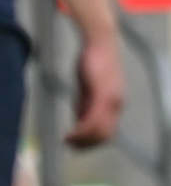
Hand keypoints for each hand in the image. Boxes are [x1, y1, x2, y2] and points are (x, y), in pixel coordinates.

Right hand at [67, 30, 124, 147]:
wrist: (99, 39)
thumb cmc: (92, 59)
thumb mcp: (88, 86)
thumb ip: (86, 104)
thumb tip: (80, 120)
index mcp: (115, 103)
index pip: (107, 131)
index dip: (91, 141)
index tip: (76, 143)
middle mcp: (117, 105)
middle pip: (105, 136)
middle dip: (86, 145)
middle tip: (70, 146)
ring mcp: (112, 100)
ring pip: (100, 131)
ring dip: (83, 140)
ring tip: (68, 141)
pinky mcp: (103, 94)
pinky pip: (93, 119)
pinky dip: (81, 130)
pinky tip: (71, 132)